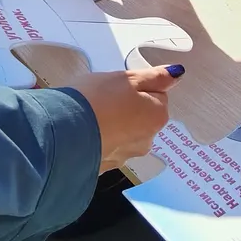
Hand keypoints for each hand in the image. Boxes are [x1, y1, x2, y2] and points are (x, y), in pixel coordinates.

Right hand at [68, 65, 183, 171]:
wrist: (62, 134)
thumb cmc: (97, 100)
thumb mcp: (127, 78)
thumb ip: (155, 76)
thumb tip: (178, 74)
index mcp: (157, 116)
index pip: (157, 94)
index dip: (138, 86)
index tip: (119, 86)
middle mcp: (147, 140)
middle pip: (143, 115)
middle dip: (128, 106)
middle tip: (104, 97)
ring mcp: (126, 156)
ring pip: (125, 131)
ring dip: (114, 123)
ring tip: (91, 114)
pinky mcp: (105, 166)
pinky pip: (108, 145)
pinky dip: (101, 137)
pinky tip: (86, 130)